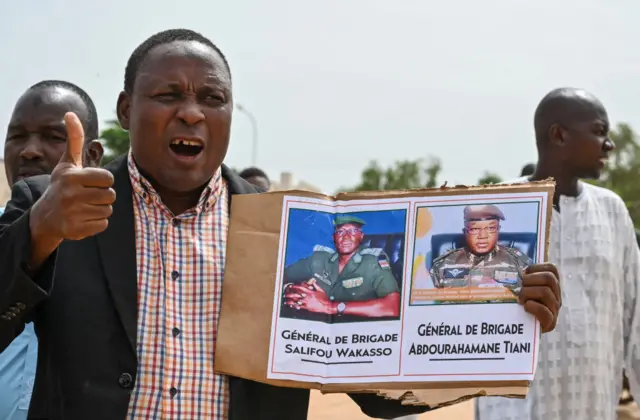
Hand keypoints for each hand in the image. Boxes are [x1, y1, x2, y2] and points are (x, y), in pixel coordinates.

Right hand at [31, 112, 115, 241]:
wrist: (46, 215)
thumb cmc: (62, 185)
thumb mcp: (67, 163)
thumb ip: (74, 140)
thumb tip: (70, 114)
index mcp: (72, 177)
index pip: (108, 178)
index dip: (104, 181)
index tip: (92, 182)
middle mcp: (71, 195)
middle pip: (110, 195)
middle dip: (103, 196)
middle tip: (87, 196)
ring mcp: (73, 213)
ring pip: (107, 210)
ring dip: (100, 209)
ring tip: (85, 207)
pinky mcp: (76, 230)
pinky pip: (103, 224)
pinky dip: (96, 223)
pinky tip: (83, 218)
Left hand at [284, 279, 331, 313]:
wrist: (326, 306)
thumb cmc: (324, 299)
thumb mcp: (320, 290)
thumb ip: (316, 285)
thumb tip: (313, 281)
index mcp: (310, 292)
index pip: (300, 288)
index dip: (295, 287)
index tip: (291, 286)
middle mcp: (307, 297)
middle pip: (296, 295)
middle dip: (290, 294)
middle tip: (285, 294)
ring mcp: (306, 303)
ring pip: (296, 301)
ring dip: (290, 301)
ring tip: (285, 301)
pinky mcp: (307, 307)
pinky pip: (299, 307)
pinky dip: (294, 306)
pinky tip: (291, 305)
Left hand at [519, 263, 560, 332]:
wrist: (519, 330)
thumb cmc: (517, 305)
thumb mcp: (520, 288)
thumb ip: (521, 276)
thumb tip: (511, 264)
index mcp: (551, 285)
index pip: (552, 269)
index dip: (535, 268)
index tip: (523, 274)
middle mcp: (556, 296)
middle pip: (549, 278)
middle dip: (530, 279)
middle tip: (519, 287)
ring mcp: (554, 309)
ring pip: (545, 292)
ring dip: (527, 293)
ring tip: (520, 299)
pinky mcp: (550, 322)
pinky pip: (544, 311)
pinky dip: (532, 306)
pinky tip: (525, 307)